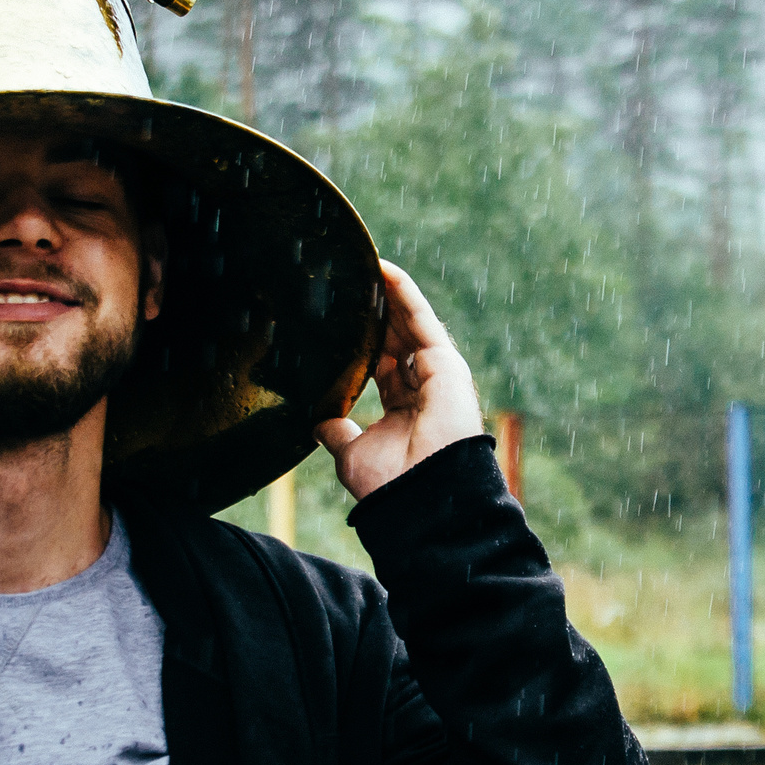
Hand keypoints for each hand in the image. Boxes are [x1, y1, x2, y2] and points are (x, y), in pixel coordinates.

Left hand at [317, 260, 484, 500]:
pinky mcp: (446, 364)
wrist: (419, 497)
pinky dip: (404, 295)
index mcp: (403, 411)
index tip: (341, 322)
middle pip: (396, 340)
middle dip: (374, 312)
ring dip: (387, 296)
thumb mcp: (351, 454)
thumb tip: (319, 424)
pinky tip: (385, 270)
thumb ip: (338, 434)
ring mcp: (438, 376)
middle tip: (348, 284)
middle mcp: (424, 390)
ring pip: (408, 325)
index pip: (383, 366)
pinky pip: (422, 321)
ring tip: (362, 267)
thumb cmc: (389, 485)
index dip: (363, 342)